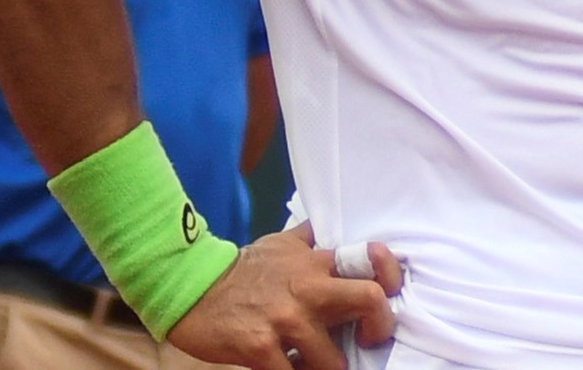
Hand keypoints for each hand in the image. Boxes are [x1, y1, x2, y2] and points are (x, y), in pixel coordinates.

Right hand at [164, 223, 403, 369]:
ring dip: (329, 368)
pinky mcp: (261, 348)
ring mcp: (286, 319)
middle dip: (379, 328)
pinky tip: (288, 369)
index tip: (384, 301)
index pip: (372, 259)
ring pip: (335, 360)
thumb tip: (335, 228)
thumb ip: (313, 240)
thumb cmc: (243, 269)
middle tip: (368, 341)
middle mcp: (307, 287)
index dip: (390, 279)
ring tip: (317, 364)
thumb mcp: (282, 243)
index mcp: (316, 261)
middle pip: (371, 301)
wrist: (192, 288)